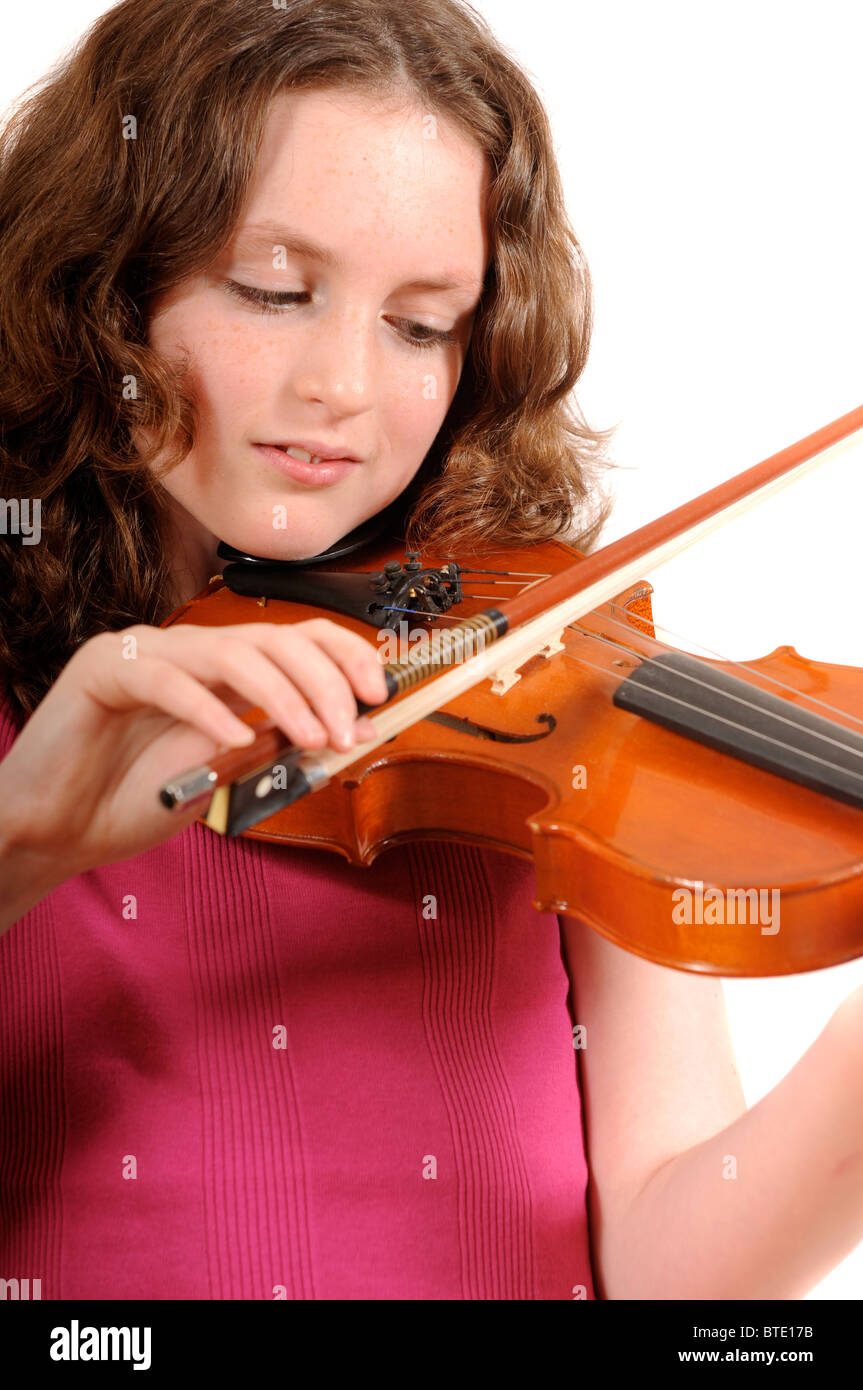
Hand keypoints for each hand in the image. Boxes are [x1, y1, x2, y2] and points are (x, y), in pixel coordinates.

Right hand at [0, 618, 387, 877]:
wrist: (56, 831)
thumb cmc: (134, 801)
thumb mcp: (224, 778)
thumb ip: (274, 747)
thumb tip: (345, 728)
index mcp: (223, 671)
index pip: (299, 640)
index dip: (345, 657)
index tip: (381, 693)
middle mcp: (192, 651)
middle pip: (277, 639)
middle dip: (325, 681)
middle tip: (348, 729)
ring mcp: (148, 652)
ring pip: (232, 652)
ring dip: (284, 695)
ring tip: (312, 736)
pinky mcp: (104, 668)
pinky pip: (169, 679)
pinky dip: (210, 710)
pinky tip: (238, 741)